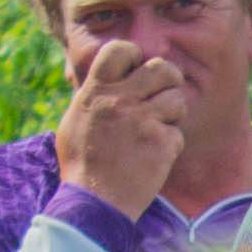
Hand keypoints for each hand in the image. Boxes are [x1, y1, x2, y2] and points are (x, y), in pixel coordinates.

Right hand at [55, 34, 188, 223]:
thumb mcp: (73, 121)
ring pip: (177, 99)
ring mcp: (142, 122)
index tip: (137, 68)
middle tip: (165, 92)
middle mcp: (120, 101)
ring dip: (173, 113)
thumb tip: (97, 80)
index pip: (120, 48)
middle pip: (161, 68)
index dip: (134, 54)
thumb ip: (90, 97)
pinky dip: (170, 145)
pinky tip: (156, 156)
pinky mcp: (161, 145)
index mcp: (96, 91)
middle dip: (169, 79)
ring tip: (161, 127)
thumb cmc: (80, 164)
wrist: (94, 203)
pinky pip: (178, 134)